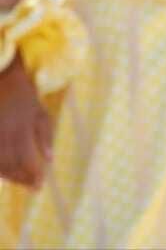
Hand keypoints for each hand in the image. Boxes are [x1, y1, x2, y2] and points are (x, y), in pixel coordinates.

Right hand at [0, 61, 50, 187]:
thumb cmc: (19, 89)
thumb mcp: (37, 108)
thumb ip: (44, 134)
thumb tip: (49, 159)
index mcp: (19, 130)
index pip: (27, 161)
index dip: (33, 176)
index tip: (38, 187)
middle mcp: (2, 136)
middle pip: (9, 166)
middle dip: (19, 178)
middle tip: (29, 185)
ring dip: (6, 174)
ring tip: (16, 178)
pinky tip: (2, 169)